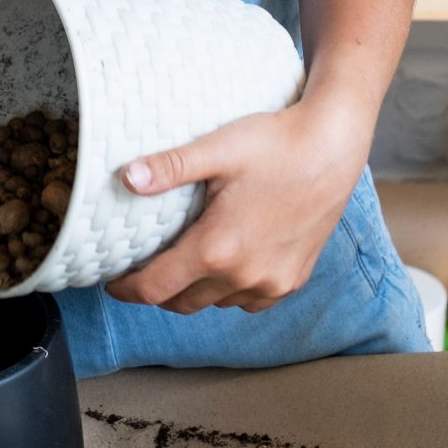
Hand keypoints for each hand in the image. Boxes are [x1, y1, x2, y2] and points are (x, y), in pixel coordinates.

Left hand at [103, 98, 372, 313]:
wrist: (333, 147)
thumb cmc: (276, 144)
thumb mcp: (217, 149)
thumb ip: (169, 167)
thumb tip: (126, 178)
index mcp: (216, 249)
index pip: (154, 288)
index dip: (127, 289)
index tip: (113, 283)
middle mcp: (243, 276)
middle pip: (181, 302)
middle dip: (157, 291)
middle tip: (144, 269)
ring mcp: (270, 282)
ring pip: (215, 304)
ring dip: (194, 291)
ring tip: (183, 263)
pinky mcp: (292, 280)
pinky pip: (249, 302)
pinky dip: (229, 291)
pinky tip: (225, 267)